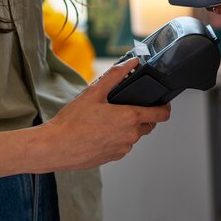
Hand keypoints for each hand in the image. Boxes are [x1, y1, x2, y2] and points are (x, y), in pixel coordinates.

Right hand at [41, 57, 170, 170]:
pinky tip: (101, 131)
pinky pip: (123, 144)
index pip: (161, 114)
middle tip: (124, 107)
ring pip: (134, 135)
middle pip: (148, 124)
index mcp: (130, 117)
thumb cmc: (73, 122)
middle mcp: (130, 135)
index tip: (162, 103)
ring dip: (128, 127)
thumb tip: (132, 62)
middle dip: (141, 115)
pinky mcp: (113, 157)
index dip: (164, 107)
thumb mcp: (95, 91)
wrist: (56, 146)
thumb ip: (116, 75)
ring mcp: (123, 148)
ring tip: (107, 119)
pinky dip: (117, 137)